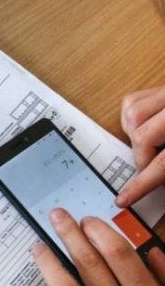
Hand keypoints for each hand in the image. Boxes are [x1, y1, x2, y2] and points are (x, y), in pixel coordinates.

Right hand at [116, 86, 164, 206]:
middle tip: (149, 166)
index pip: (162, 163)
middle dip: (141, 158)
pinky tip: (146, 126)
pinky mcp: (163, 86)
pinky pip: (132, 102)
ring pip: (133, 116)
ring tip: (150, 144)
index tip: (124, 198)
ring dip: (134, 136)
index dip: (142, 185)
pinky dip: (132, 118)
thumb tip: (161, 187)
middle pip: (143, 137)